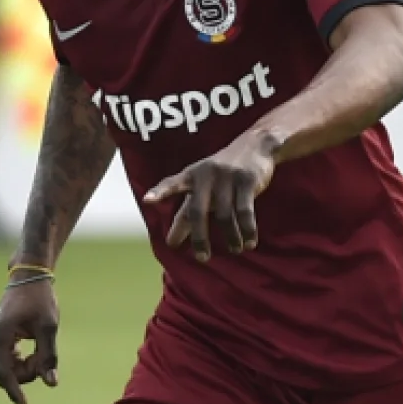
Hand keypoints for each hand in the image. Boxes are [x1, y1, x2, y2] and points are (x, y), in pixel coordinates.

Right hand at [0, 276, 59, 403]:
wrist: (28, 277)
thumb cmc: (40, 300)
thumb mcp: (48, 327)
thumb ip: (49, 356)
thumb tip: (51, 383)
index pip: (5, 373)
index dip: (15, 391)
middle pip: (8, 373)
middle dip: (28, 373)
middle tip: (46, 357)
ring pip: (9, 369)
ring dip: (26, 367)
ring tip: (41, 350)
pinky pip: (8, 360)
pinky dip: (22, 361)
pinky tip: (33, 352)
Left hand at [143, 133, 276, 261]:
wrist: (255, 145)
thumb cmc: (221, 173)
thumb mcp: (202, 186)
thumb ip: (186, 212)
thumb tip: (170, 242)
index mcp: (191, 175)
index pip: (172, 183)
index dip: (160, 192)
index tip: (147, 200)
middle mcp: (206, 175)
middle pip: (197, 211)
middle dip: (199, 237)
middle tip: (202, 258)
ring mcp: (227, 177)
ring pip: (224, 215)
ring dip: (230, 237)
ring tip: (234, 249)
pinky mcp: (247, 181)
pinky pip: (245, 211)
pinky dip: (247, 230)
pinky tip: (249, 242)